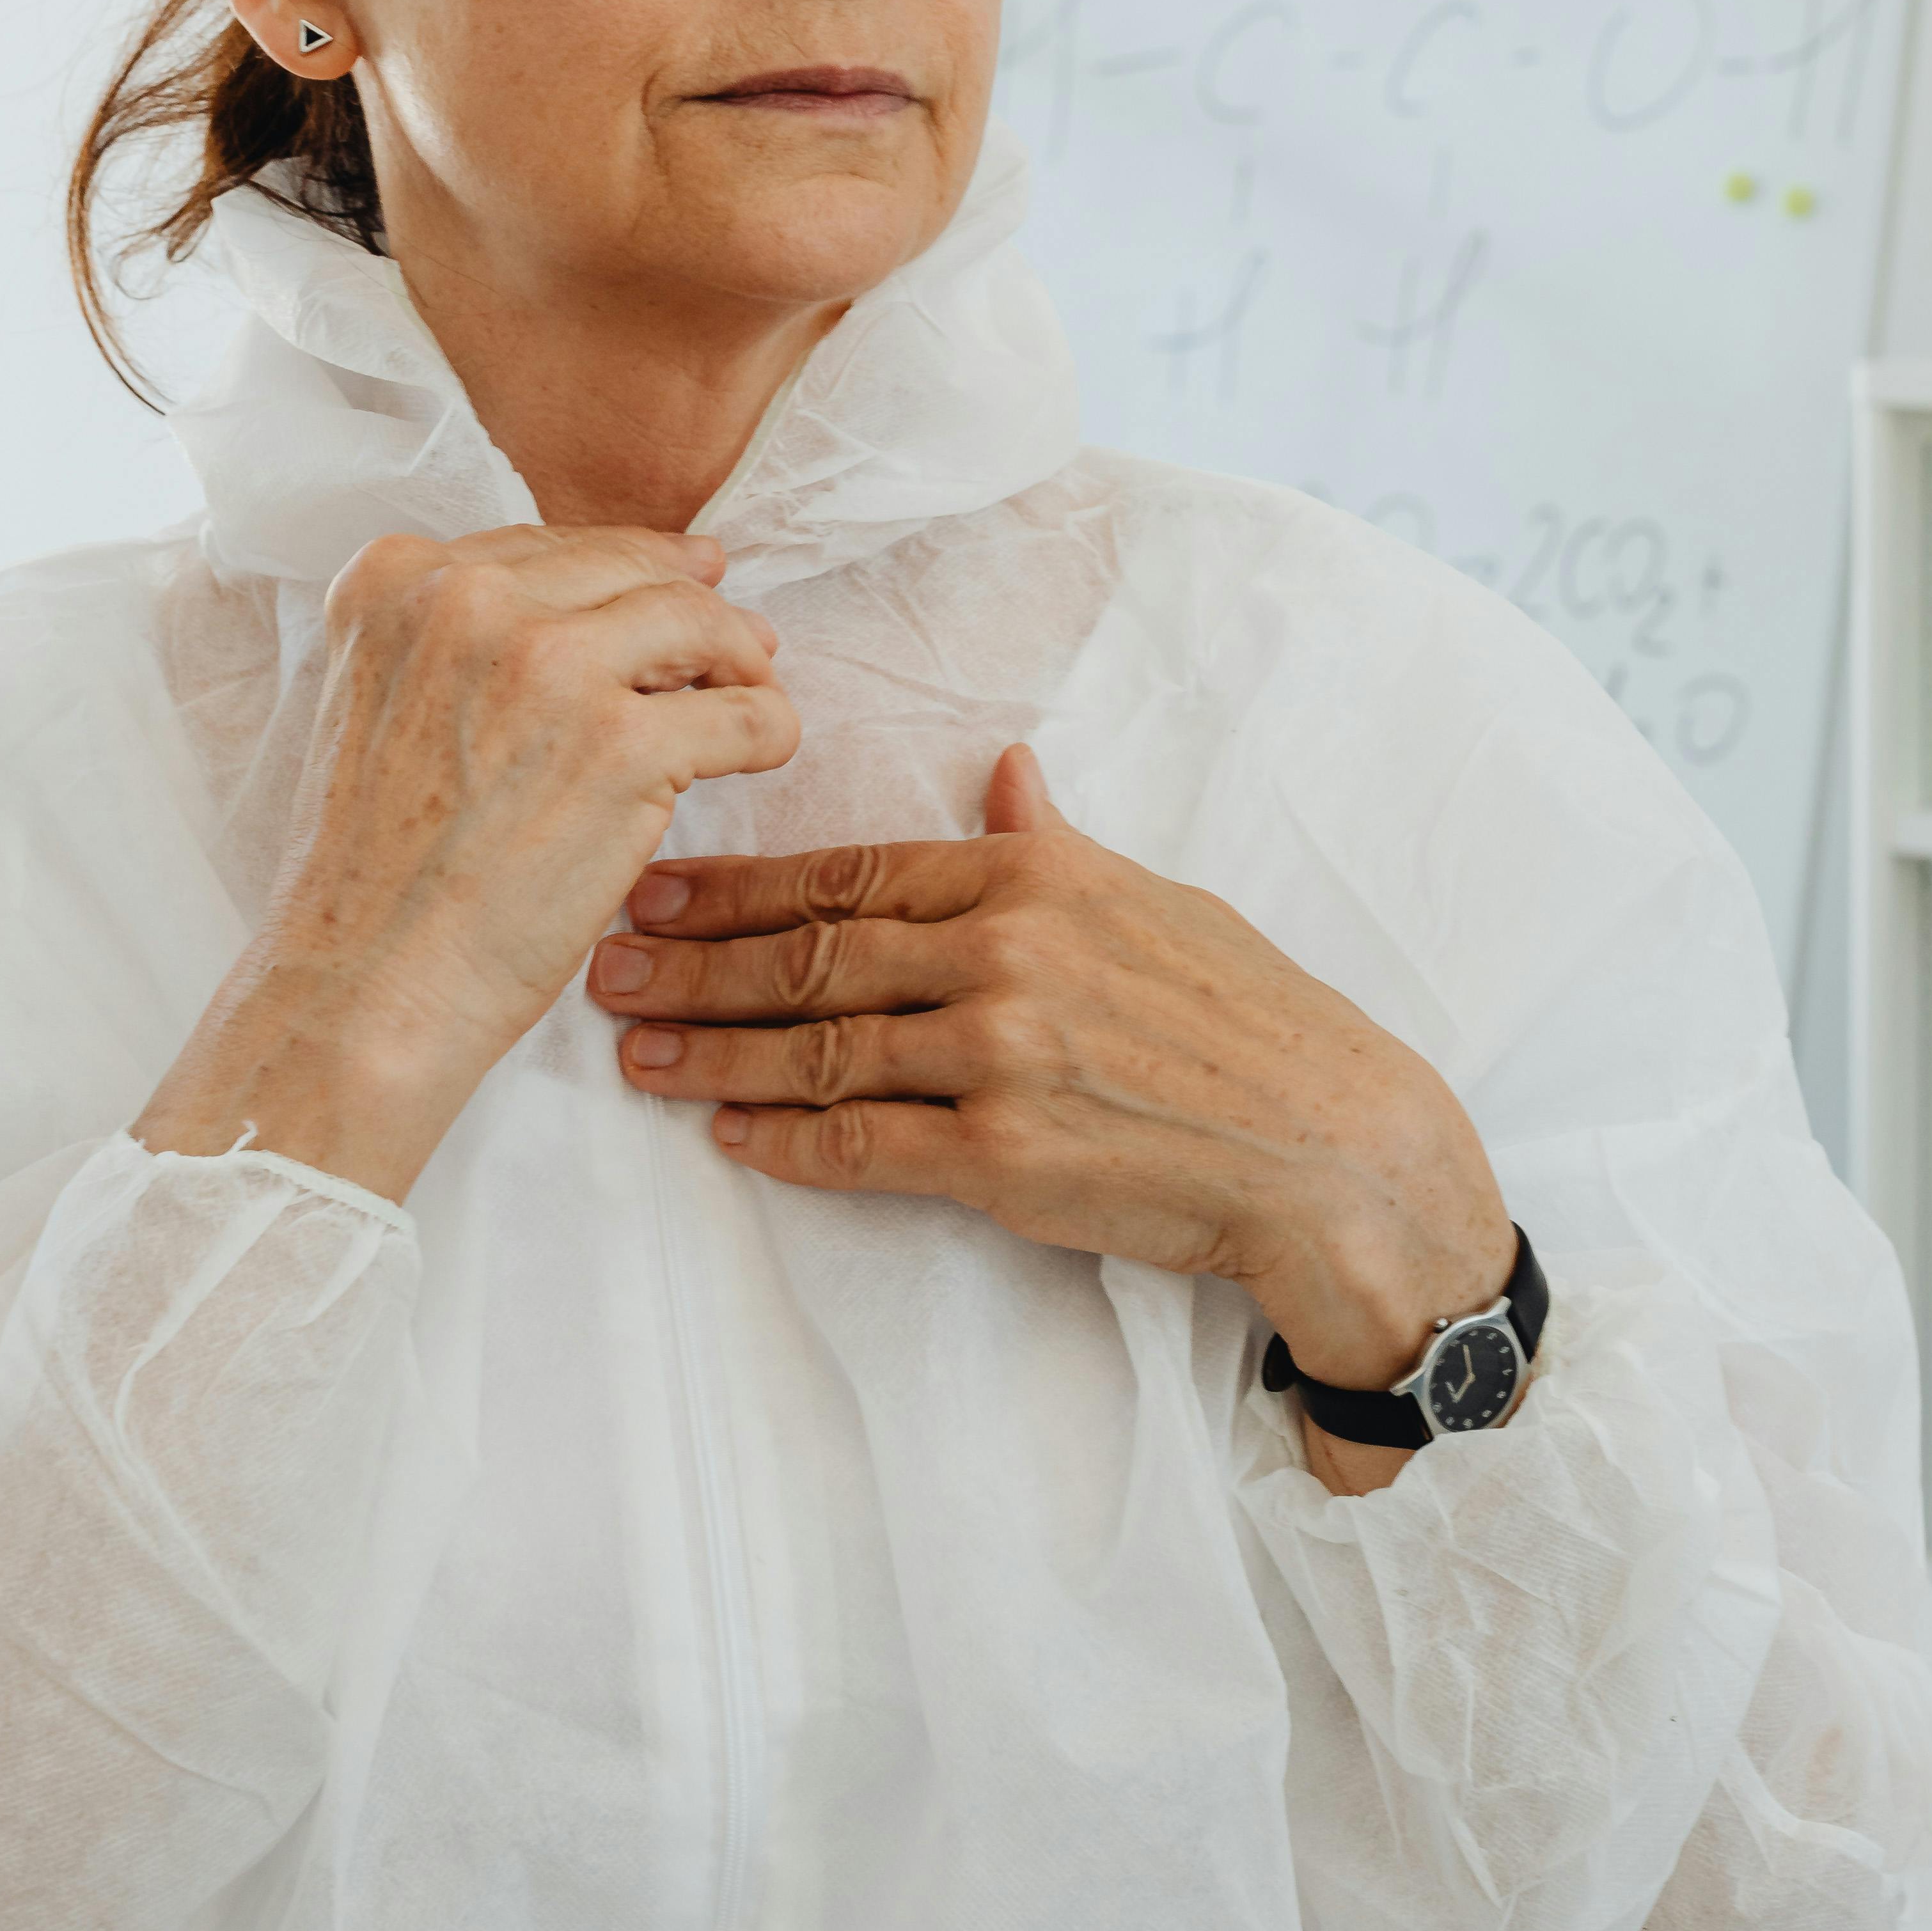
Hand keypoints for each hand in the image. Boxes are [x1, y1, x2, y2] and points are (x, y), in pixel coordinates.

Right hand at [139, 527, 797, 1197]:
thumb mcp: (381, 700)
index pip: (549, 547)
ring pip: (699, 621)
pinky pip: (747, 711)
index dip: (625, 573)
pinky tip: (762, 754)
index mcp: (395, 580)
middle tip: (742, 646)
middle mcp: (466, 601)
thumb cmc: (376, 870)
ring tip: (749, 700)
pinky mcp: (622, 745)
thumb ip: (466, 641)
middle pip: (630, 570)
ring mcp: (548, 665)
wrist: (363, 983)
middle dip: (695, 606)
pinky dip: (770, 731)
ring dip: (741, 661)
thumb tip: (617, 604)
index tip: (679, 585)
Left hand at [585, 743, 1513, 1489]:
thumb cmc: (1248, 1018)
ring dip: (712, 1056)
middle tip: (603, 969)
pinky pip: (863, 1147)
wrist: (1328, 1145)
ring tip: (636, 1055)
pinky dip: (785, 1143)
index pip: (849, 872)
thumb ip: (1056, 843)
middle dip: (691, 965)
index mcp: (1030, 880)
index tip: (652, 888)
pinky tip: (730, 1139)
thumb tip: (1004, 771)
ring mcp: (1000, 1059)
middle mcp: (1004, 957)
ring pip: (817, 1050)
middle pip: (809, 955)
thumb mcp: (1154, 899)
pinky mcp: (1005, 1160)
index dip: (735, 885)